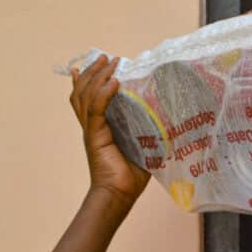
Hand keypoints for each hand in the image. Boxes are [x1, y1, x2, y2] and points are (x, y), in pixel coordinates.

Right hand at [69, 54, 150, 203]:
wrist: (119, 193)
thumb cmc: (131, 175)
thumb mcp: (142, 147)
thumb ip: (148, 132)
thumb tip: (168, 121)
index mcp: (99, 128)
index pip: (86, 98)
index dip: (88, 80)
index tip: (95, 63)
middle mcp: (91, 126)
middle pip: (83, 91)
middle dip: (94, 71)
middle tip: (105, 57)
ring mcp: (91, 130)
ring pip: (87, 95)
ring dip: (98, 76)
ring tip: (109, 62)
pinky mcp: (95, 136)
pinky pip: (96, 108)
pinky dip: (104, 93)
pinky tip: (114, 82)